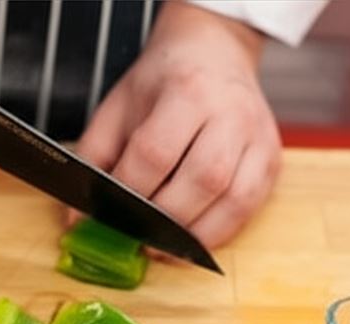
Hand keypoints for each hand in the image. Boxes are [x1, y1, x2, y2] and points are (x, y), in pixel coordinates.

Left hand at [74, 0, 281, 248]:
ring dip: (195, 234)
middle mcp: (231, 114)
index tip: (111, 211)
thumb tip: (78, 219)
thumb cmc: (164, 81)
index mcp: (187, 91)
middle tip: (138, 237)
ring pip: (234, 200)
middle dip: (165, 218)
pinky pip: (249, 209)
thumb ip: (94, 159)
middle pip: (202, 180)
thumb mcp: (119, 106)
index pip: (156, 153)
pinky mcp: (271, 160)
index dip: (130, 191)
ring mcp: (258, 138)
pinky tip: (191, 240)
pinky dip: (219, 232)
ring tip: (163, 247)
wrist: (215, 51)